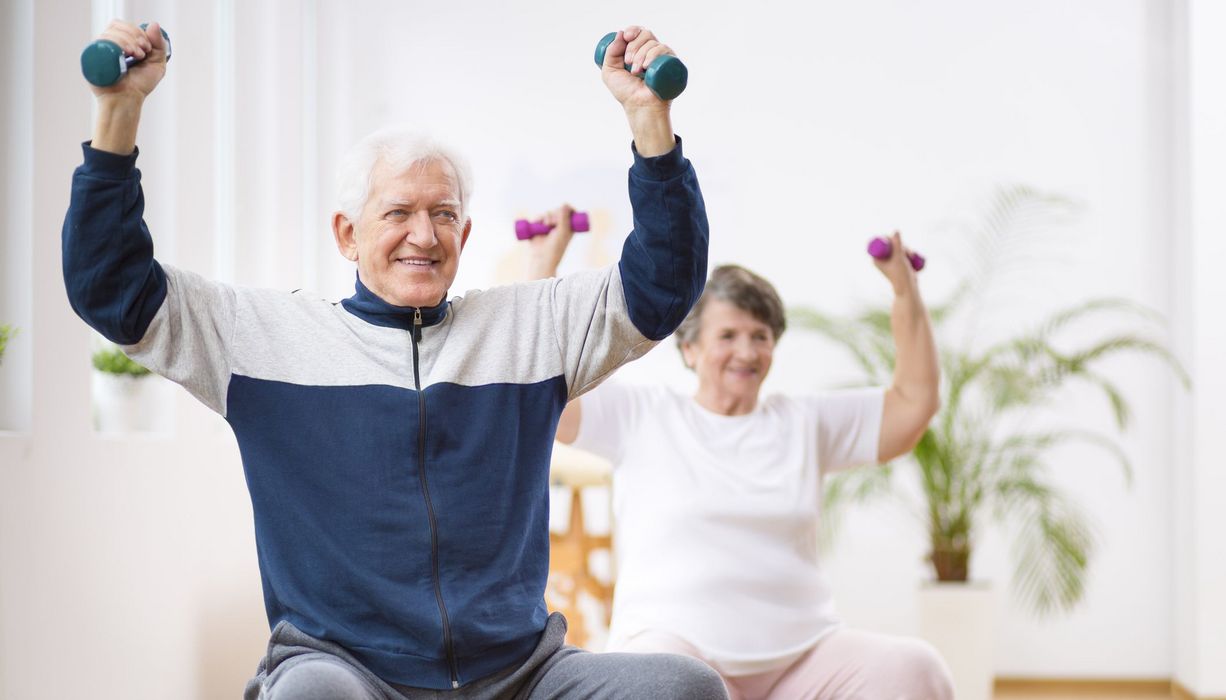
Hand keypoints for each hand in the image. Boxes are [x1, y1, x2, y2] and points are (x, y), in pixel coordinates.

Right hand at [90, 20, 167, 102]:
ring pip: (109, 33)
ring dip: (127, 40)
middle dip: (134, 35)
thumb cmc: (139, 85)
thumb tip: (153, 24)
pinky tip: (126, 54)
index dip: (137, 31)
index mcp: (121, 44)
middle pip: (116, 26)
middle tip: (143, 51)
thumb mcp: (156, 64)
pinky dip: (116, 44)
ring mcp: (99, 51)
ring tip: (137, 56)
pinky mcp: (91, 58)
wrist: (127, 100)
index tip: (148, 47)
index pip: (124, 26)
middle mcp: (108, 45)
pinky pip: (100, 43)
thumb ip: (158, 45)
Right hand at [525, 204, 576, 279]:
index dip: (567, 209)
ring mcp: (548, 227)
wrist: (542, 258)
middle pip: (558, 210)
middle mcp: (559, 226)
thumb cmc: (555, 247)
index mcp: (569, 227)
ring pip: (548, 213)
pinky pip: (538, 217)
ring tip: (546, 226)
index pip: (570, 213)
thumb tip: (565, 203)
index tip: (566, 211)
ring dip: (547, 216)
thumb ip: (564, 217)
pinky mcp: (538, 228)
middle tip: (553, 223)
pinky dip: (538, 218)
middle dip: (555, 214)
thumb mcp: (563, 231)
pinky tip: (539, 223)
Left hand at [601, 26, 674, 156]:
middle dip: (633, 46)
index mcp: (639, 50)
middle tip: (628, 62)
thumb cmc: (626, 92)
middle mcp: (652, 51)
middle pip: (645, 34)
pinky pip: (664, 50)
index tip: (626, 37)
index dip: (632, 30)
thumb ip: (610, 53)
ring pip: (653, 43)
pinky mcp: (672, 64)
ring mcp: (662, 57)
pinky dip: (653, 55)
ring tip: (636, 72)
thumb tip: (620, 33)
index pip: (638, 32)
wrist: (639, 106)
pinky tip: (646, 67)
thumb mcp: (610, 71)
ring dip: (641, 55)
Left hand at [873, 231, 919, 296]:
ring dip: (906, 249)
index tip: (900, 244)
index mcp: (876, 259)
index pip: (882, 243)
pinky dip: (908, 253)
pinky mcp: (898, 265)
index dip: (892, 239)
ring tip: (910, 255)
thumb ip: (897, 244)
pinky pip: (902, 255)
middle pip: (891, 245)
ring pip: (897, 249)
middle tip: (907, 251)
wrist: (908, 288)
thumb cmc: (901, 274)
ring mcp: (890, 263)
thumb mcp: (899, 257)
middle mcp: (882, 261)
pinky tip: (913, 255)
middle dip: (901, 245)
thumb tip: (896, 230)